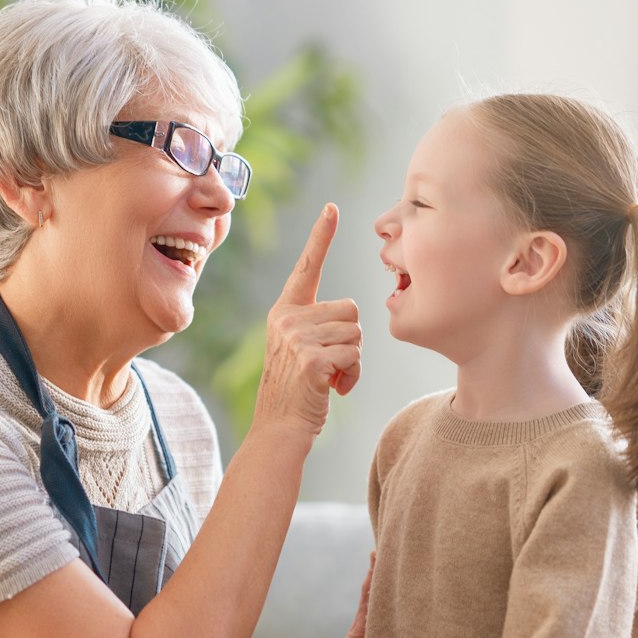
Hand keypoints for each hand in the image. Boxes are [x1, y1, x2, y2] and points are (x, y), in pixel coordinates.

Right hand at [250, 205, 360, 440]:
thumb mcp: (304, 350)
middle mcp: (287, 318)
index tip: (332, 208)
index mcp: (285, 311)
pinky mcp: (310, 359)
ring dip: (353, 360)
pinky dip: (352, 376)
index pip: (308, 267)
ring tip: (330, 378)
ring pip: (357, 333)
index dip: (321, 236)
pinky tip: (333, 389)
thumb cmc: (299, 392)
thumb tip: (353, 322)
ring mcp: (296, 337)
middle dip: (351, 340)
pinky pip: (355, 355)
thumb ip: (320, 327)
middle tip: (331, 365)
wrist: (280, 430)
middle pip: (351, 309)